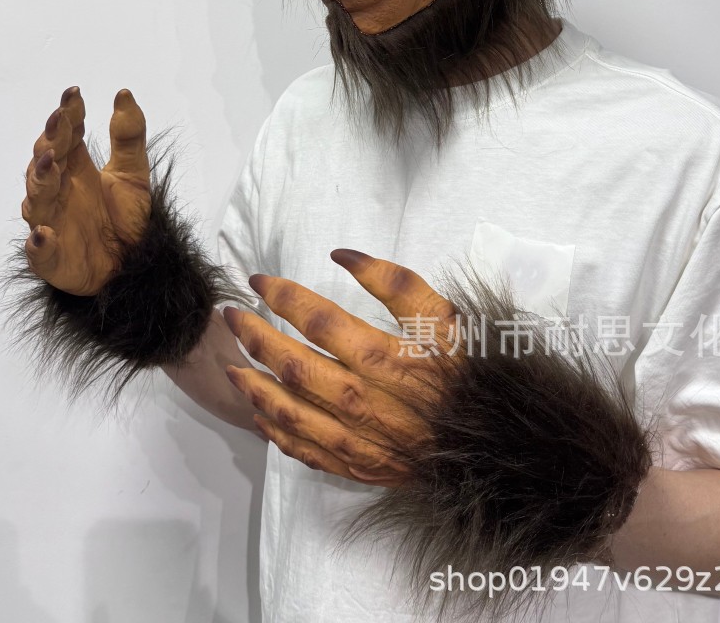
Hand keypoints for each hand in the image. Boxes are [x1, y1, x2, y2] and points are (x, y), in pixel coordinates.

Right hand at [21, 87, 151, 295]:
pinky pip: (41, 251)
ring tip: (51, 163)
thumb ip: (129, 137)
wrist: (134, 264)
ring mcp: (51, 222)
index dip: (68, 115)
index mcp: (75, 169)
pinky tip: (44, 233)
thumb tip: (124, 93)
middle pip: (46, 162)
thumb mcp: (134, 174)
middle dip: (51, 141)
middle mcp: (58, 192)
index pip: (65, 136)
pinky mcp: (52, 258)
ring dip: (40, 181)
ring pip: (37, 200)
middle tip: (60, 122)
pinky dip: (40, 244)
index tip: (74, 94)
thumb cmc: (126, 217)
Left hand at [223, 250, 458, 486]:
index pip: (315, 318)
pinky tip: (262, 413)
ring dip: (253, 384)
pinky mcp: (353, 465)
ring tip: (232, 364)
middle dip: (253, 335)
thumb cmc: (463, 374)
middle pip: (290, 363)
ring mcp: (352, 438)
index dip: (282, 295)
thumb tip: (342, 254)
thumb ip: (395, 281)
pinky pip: (302, 449)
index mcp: (381, 356)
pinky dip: (275, 430)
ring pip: (286, 409)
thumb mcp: (442, 317)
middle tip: (232, 315)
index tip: (258, 281)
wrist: (487, 442)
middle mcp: (358, 399)